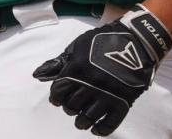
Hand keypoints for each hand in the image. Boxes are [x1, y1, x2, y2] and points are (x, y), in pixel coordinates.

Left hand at [32, 5, 171, 135]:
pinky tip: (96, 129)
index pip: (59, 91)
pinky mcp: (123, 103)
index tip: (57, 99)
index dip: (56, 97)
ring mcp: (107, 94)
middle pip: (72, 105)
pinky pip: (109, 124)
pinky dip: (100, 129)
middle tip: (72, 106)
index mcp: (77, 69)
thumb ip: (57, 63)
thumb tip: (37, 75)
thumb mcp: (76, 47)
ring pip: (88, 117)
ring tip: (81, 120)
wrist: (134, 41)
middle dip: (69, 107)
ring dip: (82, 121)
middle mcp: (90, 83)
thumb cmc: (101, 41)